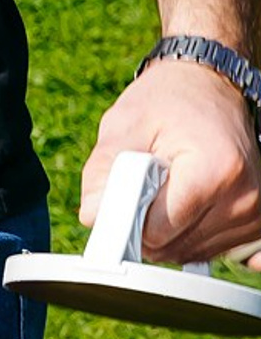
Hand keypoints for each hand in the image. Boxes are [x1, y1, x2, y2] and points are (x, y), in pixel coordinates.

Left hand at [80, 55, 260, 263]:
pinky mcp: (255, 222)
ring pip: (188, 252)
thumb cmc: (166, 102)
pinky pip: (209, 249)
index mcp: (215, 172)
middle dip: (145, 223)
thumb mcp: (124, 127)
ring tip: (167, 185)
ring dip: (166, 229)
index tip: (124, 192)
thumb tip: (94, 218)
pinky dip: (187, 233)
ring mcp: (254, 213)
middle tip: (146, 181)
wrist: (207, 86)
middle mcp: (243, 198)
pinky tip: (183, 203)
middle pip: (172, 246)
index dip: (128, 217)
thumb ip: (103, 174)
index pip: (156, 231)